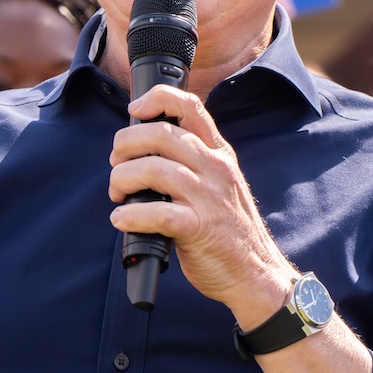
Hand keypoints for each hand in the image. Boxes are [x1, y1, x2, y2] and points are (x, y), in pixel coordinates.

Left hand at [108, 86, 296, 326]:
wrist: (255, 274)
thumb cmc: (229, 231)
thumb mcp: (220, 184)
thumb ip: (193, 163)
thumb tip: (142, 150)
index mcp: (220, 154)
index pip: (191, 106)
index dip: (157, 98)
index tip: (135, 110)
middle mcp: (216, 169)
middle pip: (161, 134)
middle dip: (125, 145)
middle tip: (117, 165)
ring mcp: (209, 198)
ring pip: (154, 169)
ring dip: (123, 180)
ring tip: (119, 195)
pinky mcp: (200, 229)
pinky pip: (156, 213)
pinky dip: (130, 216)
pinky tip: (123, 221)